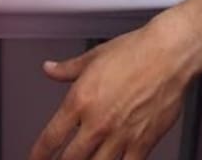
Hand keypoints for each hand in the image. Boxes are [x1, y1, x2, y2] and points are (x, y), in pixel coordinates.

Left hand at [29, 24, 191, 159]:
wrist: (167, 56)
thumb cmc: (133, 52)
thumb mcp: (92, 57)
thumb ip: (67, 69)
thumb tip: (50, 69)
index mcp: (80, 100)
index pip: (52, 136)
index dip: (39, 153)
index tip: (34, 158)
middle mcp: (98, 122)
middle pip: (71, 159)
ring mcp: (120, 136)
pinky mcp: (143, 143)